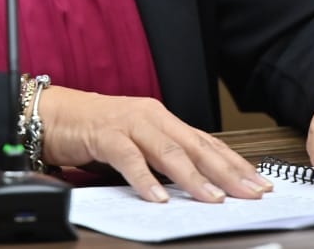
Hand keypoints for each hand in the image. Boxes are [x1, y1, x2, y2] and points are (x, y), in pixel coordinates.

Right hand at [37, 85, 273, 202]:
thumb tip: (198, 186)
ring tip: (214, 199)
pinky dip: (145, 179)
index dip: (235, 163)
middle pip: (197, 147)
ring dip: (194, 178)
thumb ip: (163, 160)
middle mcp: (151, 117)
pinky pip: (129, 158)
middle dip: (228, 172)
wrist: (53, 114)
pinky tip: (158, 198)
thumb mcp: (137, 144)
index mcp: (163, 119)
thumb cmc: (96, 131)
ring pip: (168, 152)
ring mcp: (129, 124)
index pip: (207, 142)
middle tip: (251, 193)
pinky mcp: (105, 135)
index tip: (260, 182)